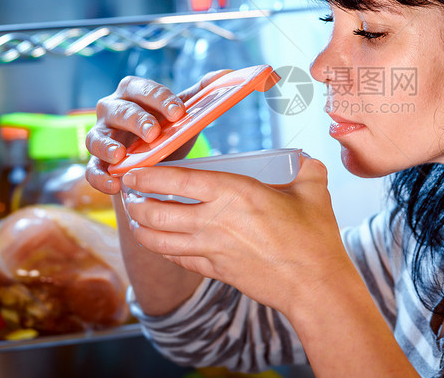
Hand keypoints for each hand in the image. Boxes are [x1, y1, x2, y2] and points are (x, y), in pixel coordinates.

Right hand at [85, 70, 230, 194]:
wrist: (154, 158)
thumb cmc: (165, 128)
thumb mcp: (181, 112)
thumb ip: (200, 94)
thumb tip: (224, 75)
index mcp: (133, 92)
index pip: (143, 89)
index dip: (160, 99)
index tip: (178, 112)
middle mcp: (112, 110)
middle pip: (119, 111)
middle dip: (136, 120)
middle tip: (154, 132)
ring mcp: (101, 137)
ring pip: (97, 138)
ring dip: (107, 146)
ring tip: (121, 156)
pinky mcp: (97, 163)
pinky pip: (92, 170)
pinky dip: (100, 178)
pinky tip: (114, 184)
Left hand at [120, 155, 351, 316]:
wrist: (314, 284)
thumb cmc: (314, 237)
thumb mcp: (314, 190)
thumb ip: (306, 168)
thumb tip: (304, 159)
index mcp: (234, 192)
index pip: (178, 179)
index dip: (149, 175)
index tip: (134, 172)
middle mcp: (215, 220)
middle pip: (157, 211)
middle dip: (136, 202)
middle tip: (130, 195)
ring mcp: (212, 249)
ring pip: (160, 239)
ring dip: (142, 228)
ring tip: (136, 219)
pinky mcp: (215, 271)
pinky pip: (177, 259)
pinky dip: (162, 249)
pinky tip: (160, 243)